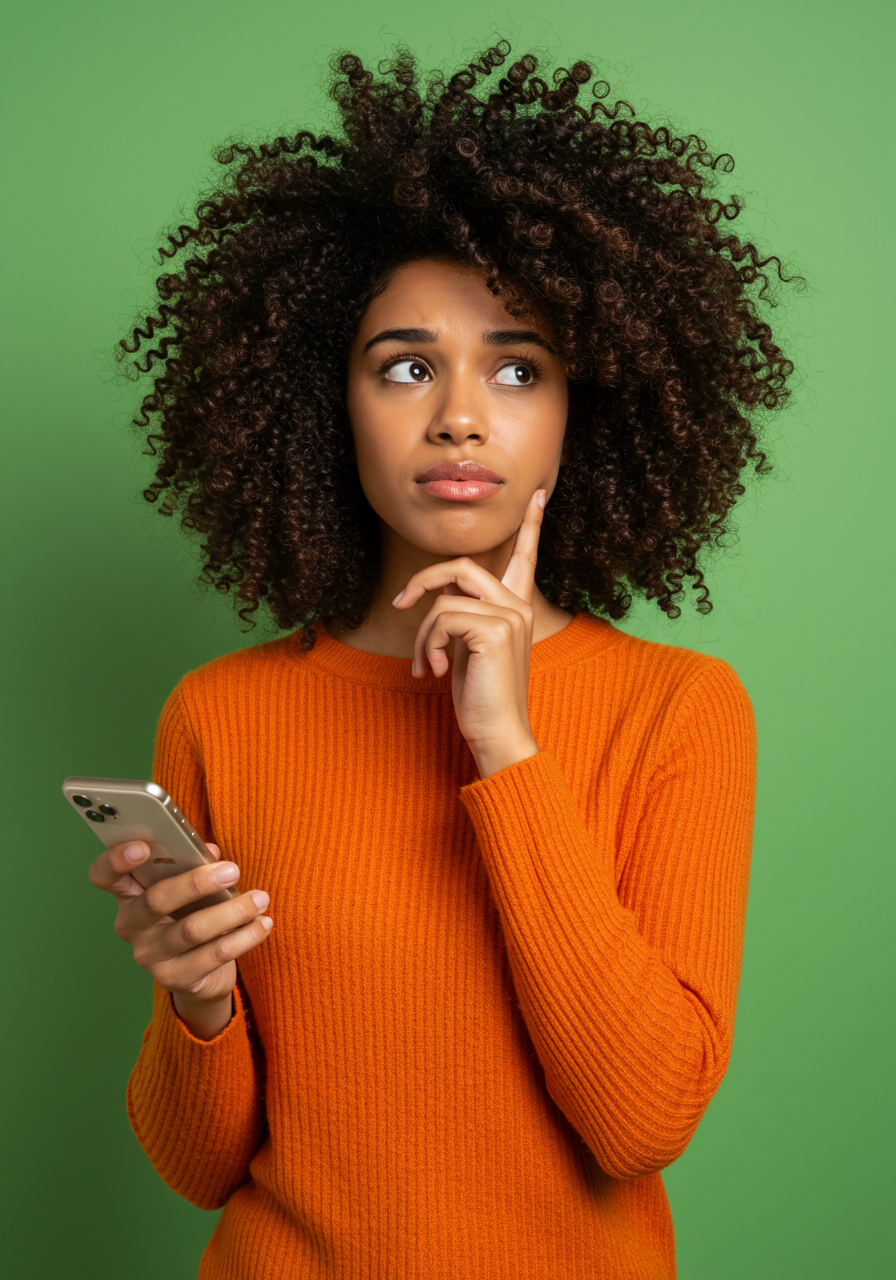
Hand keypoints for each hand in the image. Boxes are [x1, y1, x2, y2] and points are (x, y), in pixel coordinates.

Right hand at [88, 839, 272, 1039]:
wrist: (202, 973)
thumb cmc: (193, 912)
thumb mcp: (192, 886)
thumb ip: (196, 863)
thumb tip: (210, 852)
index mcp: (129, 894)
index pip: (104, 876)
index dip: (116, 860)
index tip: (143, 845)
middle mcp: (131, 926)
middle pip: (155, 900)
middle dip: (196, 882)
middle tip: (232, 870)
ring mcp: (150, 955)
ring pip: (191, 929)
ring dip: (231, 911)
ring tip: (260, 899)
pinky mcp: (175, 979)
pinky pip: (214, 955)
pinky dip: (244, 936)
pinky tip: (263, 924)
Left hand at [392, 486, 545, 776]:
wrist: (497, 733)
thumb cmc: (480, 697)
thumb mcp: (468, 649)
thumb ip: (462, 616)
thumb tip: (437, 595)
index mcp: (516, 608)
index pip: (525, 557)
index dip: (531, 526)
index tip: (538, 495)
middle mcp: (518, 606)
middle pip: (460, 566)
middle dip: (421, 582)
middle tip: (399, 604)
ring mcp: (510, 616)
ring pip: (444, 598)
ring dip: (422, 634)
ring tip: (425, 665)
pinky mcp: (495, 630)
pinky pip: (441, 618)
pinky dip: (427, 646)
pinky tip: (433, 671)